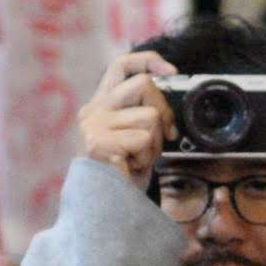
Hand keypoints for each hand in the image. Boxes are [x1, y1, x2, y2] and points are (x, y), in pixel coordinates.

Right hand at [78, 49, 176, 186]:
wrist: (109, 205)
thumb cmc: (126, 171)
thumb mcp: (138, 133)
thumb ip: (145, 109)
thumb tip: (169, 87)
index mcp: (102, 103)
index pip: (121, 65)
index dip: (148, 61)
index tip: (172, 71)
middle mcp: (93, 110)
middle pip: (144, 84)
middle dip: (165, 110)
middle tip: (163, 136)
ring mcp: (94, 125)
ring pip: (150, 115)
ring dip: (155, 142)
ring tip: (138, 158)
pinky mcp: (99, 142)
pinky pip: (144, 139)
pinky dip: (147, 157)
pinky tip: (132, 167)